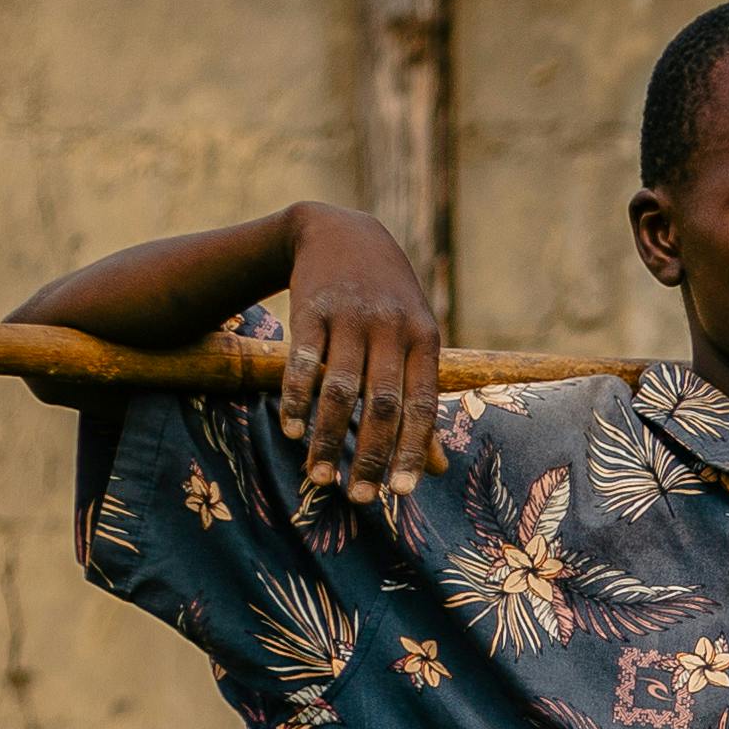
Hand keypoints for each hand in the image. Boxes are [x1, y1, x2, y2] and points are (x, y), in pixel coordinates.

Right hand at [278, 203, 444, 501]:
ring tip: (318, 475)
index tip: (401, 493)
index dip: (410, 452)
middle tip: (359, 498)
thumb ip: (420, 399)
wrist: (340, 230)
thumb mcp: (414, 339)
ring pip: (340, 389)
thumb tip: (436, 468)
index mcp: (424, 340)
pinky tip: (292, 430)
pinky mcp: (310, 307)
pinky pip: (303, 361)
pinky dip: (297, 398)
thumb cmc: (386, 300)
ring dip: (328, 437)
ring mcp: (350, 316)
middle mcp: (390, 328)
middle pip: (381, 404)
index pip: (421, 407)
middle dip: (370, 456)